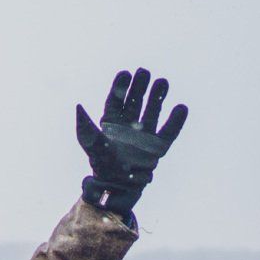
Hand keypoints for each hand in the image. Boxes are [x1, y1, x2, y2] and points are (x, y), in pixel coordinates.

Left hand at [75, 67, 187, 218]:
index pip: (116, 100)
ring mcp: (144, 135)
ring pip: (152, 111)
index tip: (125, 73)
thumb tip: (78, 107)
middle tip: (144, 72)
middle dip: (140, 86)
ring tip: (162, 82)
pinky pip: (169, 132)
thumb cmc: (102, 165)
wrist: (116, 186)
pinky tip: (181, 107)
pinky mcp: (157, 147)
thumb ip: (85, 127)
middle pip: (136, 101)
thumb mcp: (91, 144)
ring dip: (158, 96)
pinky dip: (176, 121)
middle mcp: (129, 126)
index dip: (120, 87)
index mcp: (111, 123)